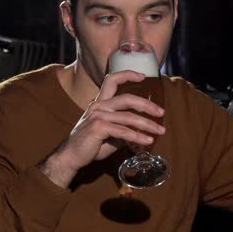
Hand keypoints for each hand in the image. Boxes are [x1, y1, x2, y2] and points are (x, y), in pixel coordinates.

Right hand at [38, 71, 165, 187]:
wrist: (71, 157)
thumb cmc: (91, 144)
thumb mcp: (110, 133)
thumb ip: (124, 127)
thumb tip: (142, 129)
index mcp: (100, 102)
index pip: (111, 80)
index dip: (127, 74)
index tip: (143, 76)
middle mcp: (98, 105)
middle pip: (127, 98)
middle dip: (147, 105)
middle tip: (161, 112)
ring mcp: (97, 115)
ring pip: (128, 117)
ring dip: (147, 124)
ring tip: (160, 131)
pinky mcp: (98, 128)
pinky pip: (123, 131)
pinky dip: (137, 136)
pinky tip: (148, 141)